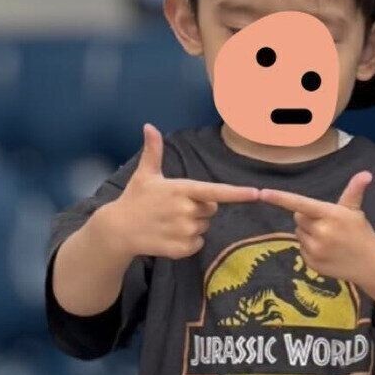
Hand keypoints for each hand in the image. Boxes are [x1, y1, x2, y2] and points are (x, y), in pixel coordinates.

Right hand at [99, 123, 259, 260]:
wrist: (117, 229)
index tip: (256, 193)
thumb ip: (153, 151)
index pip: (215, 191)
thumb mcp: (145, 174)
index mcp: (181, 190)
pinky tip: (170, 235)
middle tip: (175, 208)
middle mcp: (185, 210)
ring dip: (193, 225)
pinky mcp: (182, 249)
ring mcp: (184, 231)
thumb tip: (149, 126)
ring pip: (205, 227)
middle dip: (199, 208)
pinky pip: (198, 244)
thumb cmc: (135, 199)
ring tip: (169, 222)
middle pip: (212, 210)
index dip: (237, 193)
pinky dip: (189, 242)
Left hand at [258, 171, 374, 283]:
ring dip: (308, 233)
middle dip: (308, 217)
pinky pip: (301, 248)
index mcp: (331, 215)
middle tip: (326, 223)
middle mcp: (321, 232)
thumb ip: (354, 190)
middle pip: (298, 217)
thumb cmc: (361, 232)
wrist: (371, 264)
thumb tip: (366, 173)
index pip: (300, 204)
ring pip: (298, 233)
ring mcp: (316, 250)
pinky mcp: (312, 263)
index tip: (263, 193)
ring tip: (328, 239)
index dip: (280, 198)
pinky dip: (310, 248)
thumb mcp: (355, 211)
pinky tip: (326, 251)